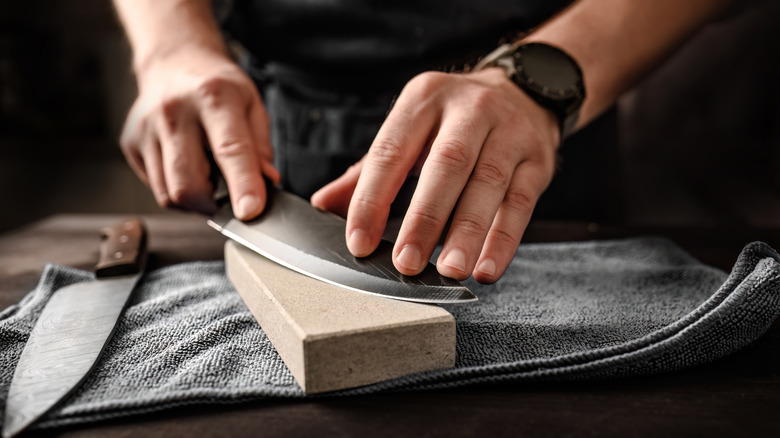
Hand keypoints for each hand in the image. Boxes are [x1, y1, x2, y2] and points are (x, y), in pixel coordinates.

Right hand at [120, 45, 278, 218]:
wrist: (174, 62)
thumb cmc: (218, 86)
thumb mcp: (252, 104)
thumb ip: (261, 146)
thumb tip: (267, 182)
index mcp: (213, 97)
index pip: (229, 149)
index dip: (242, 185)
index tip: (250, 211)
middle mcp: (173, 112)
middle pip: (188, 184)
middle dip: (214, 204)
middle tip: (230, 197)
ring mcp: (146, 129)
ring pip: (169, 194)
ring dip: (195, 201)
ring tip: (209, 178)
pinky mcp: (131, 144)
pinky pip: (156, 187)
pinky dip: (177, 190)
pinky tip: (187, 168)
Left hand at [312, 68, 558, 282]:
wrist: (524, 91)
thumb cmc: (453, 121)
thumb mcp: (409, 130)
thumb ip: (368, 170)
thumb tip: (323, 205)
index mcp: (424, 99)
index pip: (391, 151)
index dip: (372, 199)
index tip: (359, 242)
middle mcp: (469, 110)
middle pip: (447, 164)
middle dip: (425, 218)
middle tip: (407, 263)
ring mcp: (509, 133)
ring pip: (488, 184)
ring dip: (468, 233)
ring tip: (450, 270)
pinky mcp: (538, 160)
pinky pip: (521, 204)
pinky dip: (503, 240)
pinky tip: (486, 268)